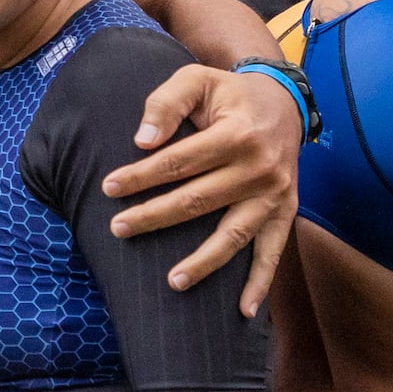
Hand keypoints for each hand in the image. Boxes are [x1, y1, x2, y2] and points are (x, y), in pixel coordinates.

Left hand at [104, 65, 300, 315]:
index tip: (108, 188)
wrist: (283, 100)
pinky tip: (244, 311)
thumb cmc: (228, 94)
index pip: (179, 162)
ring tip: (172, 281)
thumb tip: (141, 140)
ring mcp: (274, 195)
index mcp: (237, 134)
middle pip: (198, 201)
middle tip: (117, 228)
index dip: (141, 176)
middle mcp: (259, 168)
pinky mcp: (284, 211)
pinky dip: (260, 283)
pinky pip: (273, 252)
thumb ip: (166, 103)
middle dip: (154, 217)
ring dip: (203, 262)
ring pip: (233, 235)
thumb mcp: (197, 80)